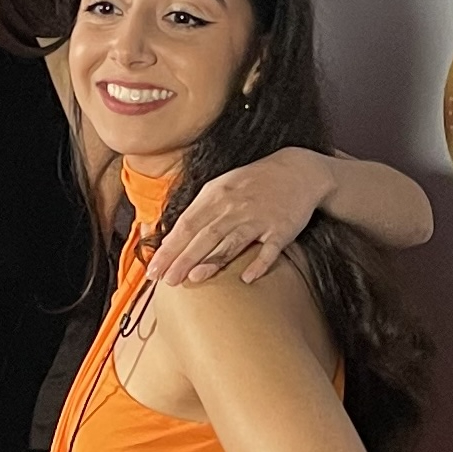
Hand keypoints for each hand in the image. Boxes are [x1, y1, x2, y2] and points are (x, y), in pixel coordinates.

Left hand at [146, 149, 333, 287]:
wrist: (299, 171)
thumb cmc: (253, 184)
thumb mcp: (222, 189)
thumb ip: (198, 213)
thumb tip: (170, 241)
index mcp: (217, 195)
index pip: (187, 224)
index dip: (169, 247)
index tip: (153, 269)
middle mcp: (235, 206)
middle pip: (205, 235)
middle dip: (183, 258)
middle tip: (166, 280)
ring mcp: (259, 218)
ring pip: (232, 241)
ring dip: (212, 260)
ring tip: (193, 278)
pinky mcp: (282, 229)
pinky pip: (270, 249)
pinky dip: (259, 263)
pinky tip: (246, 278)